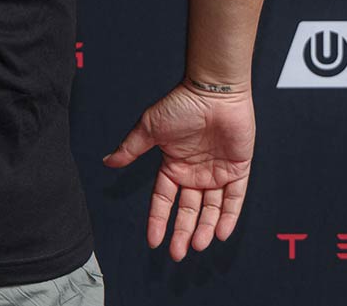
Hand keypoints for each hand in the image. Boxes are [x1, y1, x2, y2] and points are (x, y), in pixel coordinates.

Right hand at [101, 80, 254, 260]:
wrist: (214, 91)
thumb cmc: (181, 104)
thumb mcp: (150, 128)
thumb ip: (131, 148)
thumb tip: (107, 161)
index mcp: (173, 165)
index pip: (164, 200)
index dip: (158, 220)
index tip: (153, 241)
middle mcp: (194, 173)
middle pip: (187, 210)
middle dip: (182, 232)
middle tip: (177, 254)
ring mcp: (217, 172)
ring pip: (210, 209)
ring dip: (204, 228)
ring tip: (197, 245)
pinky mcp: (239, 169)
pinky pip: (234, 199)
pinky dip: (229, 217)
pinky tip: (220, 233)